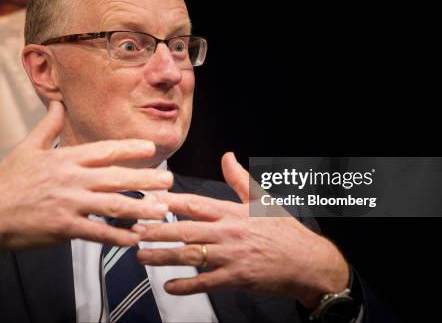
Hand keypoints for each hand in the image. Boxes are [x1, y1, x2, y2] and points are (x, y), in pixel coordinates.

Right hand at [0, 101, 171, 284]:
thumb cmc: (5, 182)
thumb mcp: (26, 148)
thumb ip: (47, 127)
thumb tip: (57, 103)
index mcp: (65, 158)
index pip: (104, 150)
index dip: (130, 149)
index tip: (151, 148)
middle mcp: (71, 179)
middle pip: (116, 177)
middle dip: (146, 179)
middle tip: (169, 180)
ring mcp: (68, 203)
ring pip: (112, 205)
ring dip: (140, 208)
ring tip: (161, 209)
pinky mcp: (63, 227)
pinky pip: (97, 231)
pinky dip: (118, 236)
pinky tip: (135, 238)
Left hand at [134, 152, 348, 307]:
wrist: (309, 262)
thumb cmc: (285, 230)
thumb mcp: (264, 198)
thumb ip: (240, 179)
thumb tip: (227, 156)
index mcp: (232, 211)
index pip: (194, 203)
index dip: (168, 200)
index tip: (148, 199)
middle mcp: (228, 232)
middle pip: (185, 229)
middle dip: (156, 229)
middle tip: (133, 230)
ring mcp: (231, 255)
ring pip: (190, 255)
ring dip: (163, 256)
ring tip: (141, 256)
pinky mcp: (236, 278)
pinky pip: (206, 282)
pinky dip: (186, 285)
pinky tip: (168, 286)